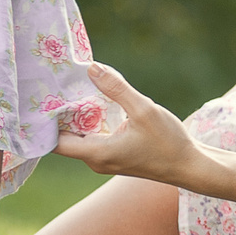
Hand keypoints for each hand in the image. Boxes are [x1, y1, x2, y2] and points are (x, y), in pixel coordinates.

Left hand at [55, 62, 203, 184]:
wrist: (189, 166)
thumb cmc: (169, 142)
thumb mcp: (143, 110)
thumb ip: (116, 89)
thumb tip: (92, 68)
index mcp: (98, 153)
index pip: (56, 142)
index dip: (47, 122)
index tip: (46, 97)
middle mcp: (96, 160)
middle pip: (66, 138)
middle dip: (62, 114)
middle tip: (59, 86)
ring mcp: (105, 160)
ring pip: (81, 137)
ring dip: (78, 116)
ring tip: (75, 89)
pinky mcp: (114, 157)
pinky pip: (94, 138)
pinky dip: (92, 122)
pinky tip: (97, 102)